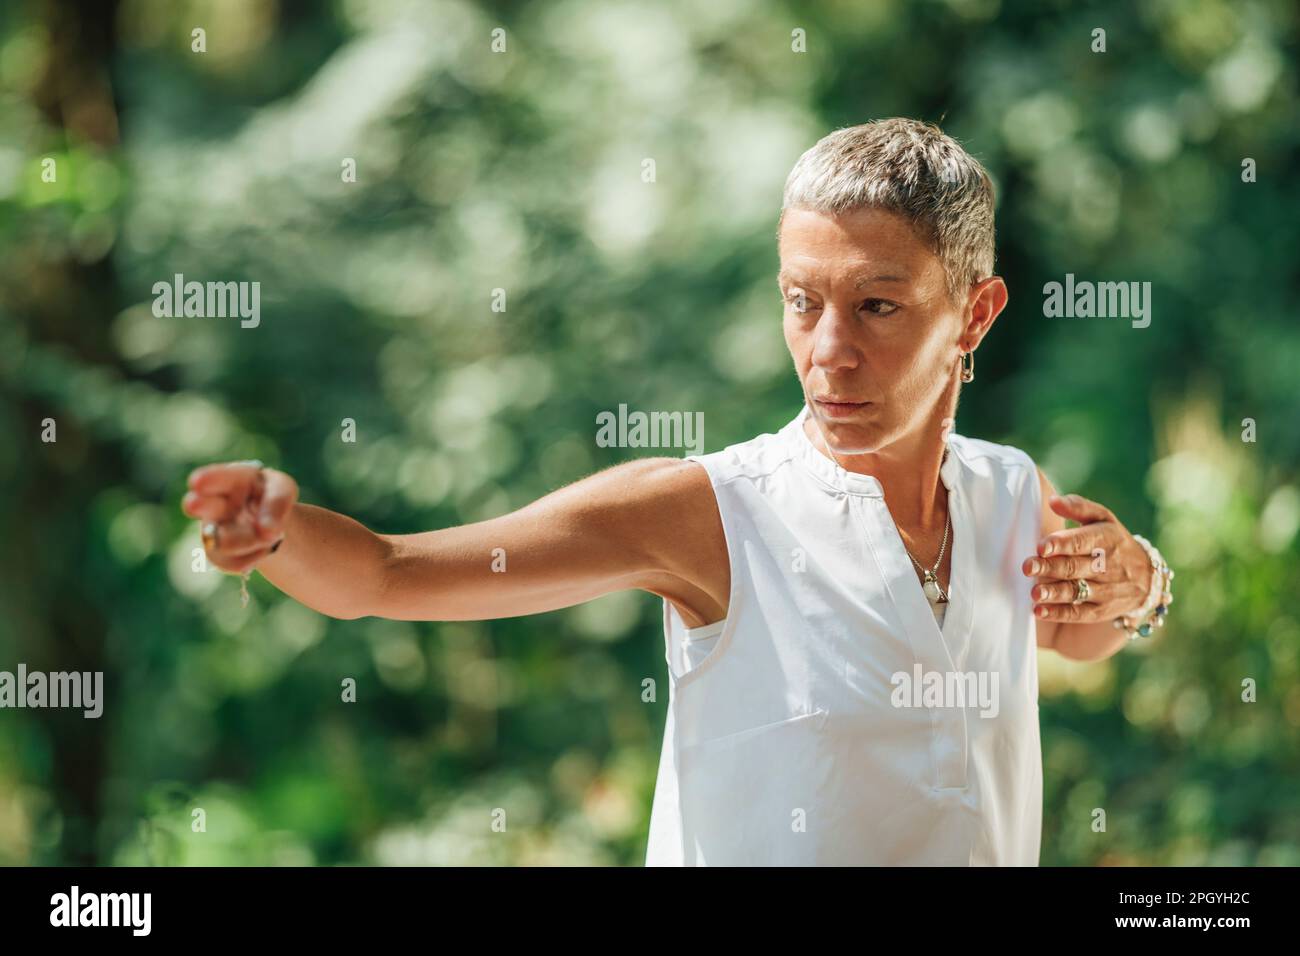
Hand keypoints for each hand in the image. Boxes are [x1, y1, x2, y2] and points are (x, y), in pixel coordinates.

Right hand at [181, 461, 297, 573]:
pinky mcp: (214, 554)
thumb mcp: (282, 490)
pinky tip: (261, 548)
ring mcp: (209, 530)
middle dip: (197, 504)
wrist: (264, 520)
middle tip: (193, 503)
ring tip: (267, 535)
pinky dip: (254, 558)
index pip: (218, 477)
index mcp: (229, 479)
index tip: (198, 481)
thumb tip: (267, 531)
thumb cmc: (270, 496)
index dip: (208, 479)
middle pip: (200, 504)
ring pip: (226, 542)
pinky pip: (235, 563)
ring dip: (252, 541)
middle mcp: (211, 503)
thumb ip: (277, 502)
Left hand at [1020, 493, 1151, 623]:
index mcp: (1107, 539)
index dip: (1062, 544)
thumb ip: (1078, 507)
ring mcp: (1106, 590)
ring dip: (1054, 593)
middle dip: (1050, 567)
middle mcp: (1107, 565)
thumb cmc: (1114, 541)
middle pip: (1075, 567)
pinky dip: (1058, 613)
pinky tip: (1039, 611)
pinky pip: (1079, 614)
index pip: (1083, 541)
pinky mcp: (1101, 610)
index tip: (1041, 546)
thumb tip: (1052, 500)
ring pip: (1077, 591)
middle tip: (1027, 567)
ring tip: (1034, 593)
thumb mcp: (1103, 518)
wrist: (1148, 577)